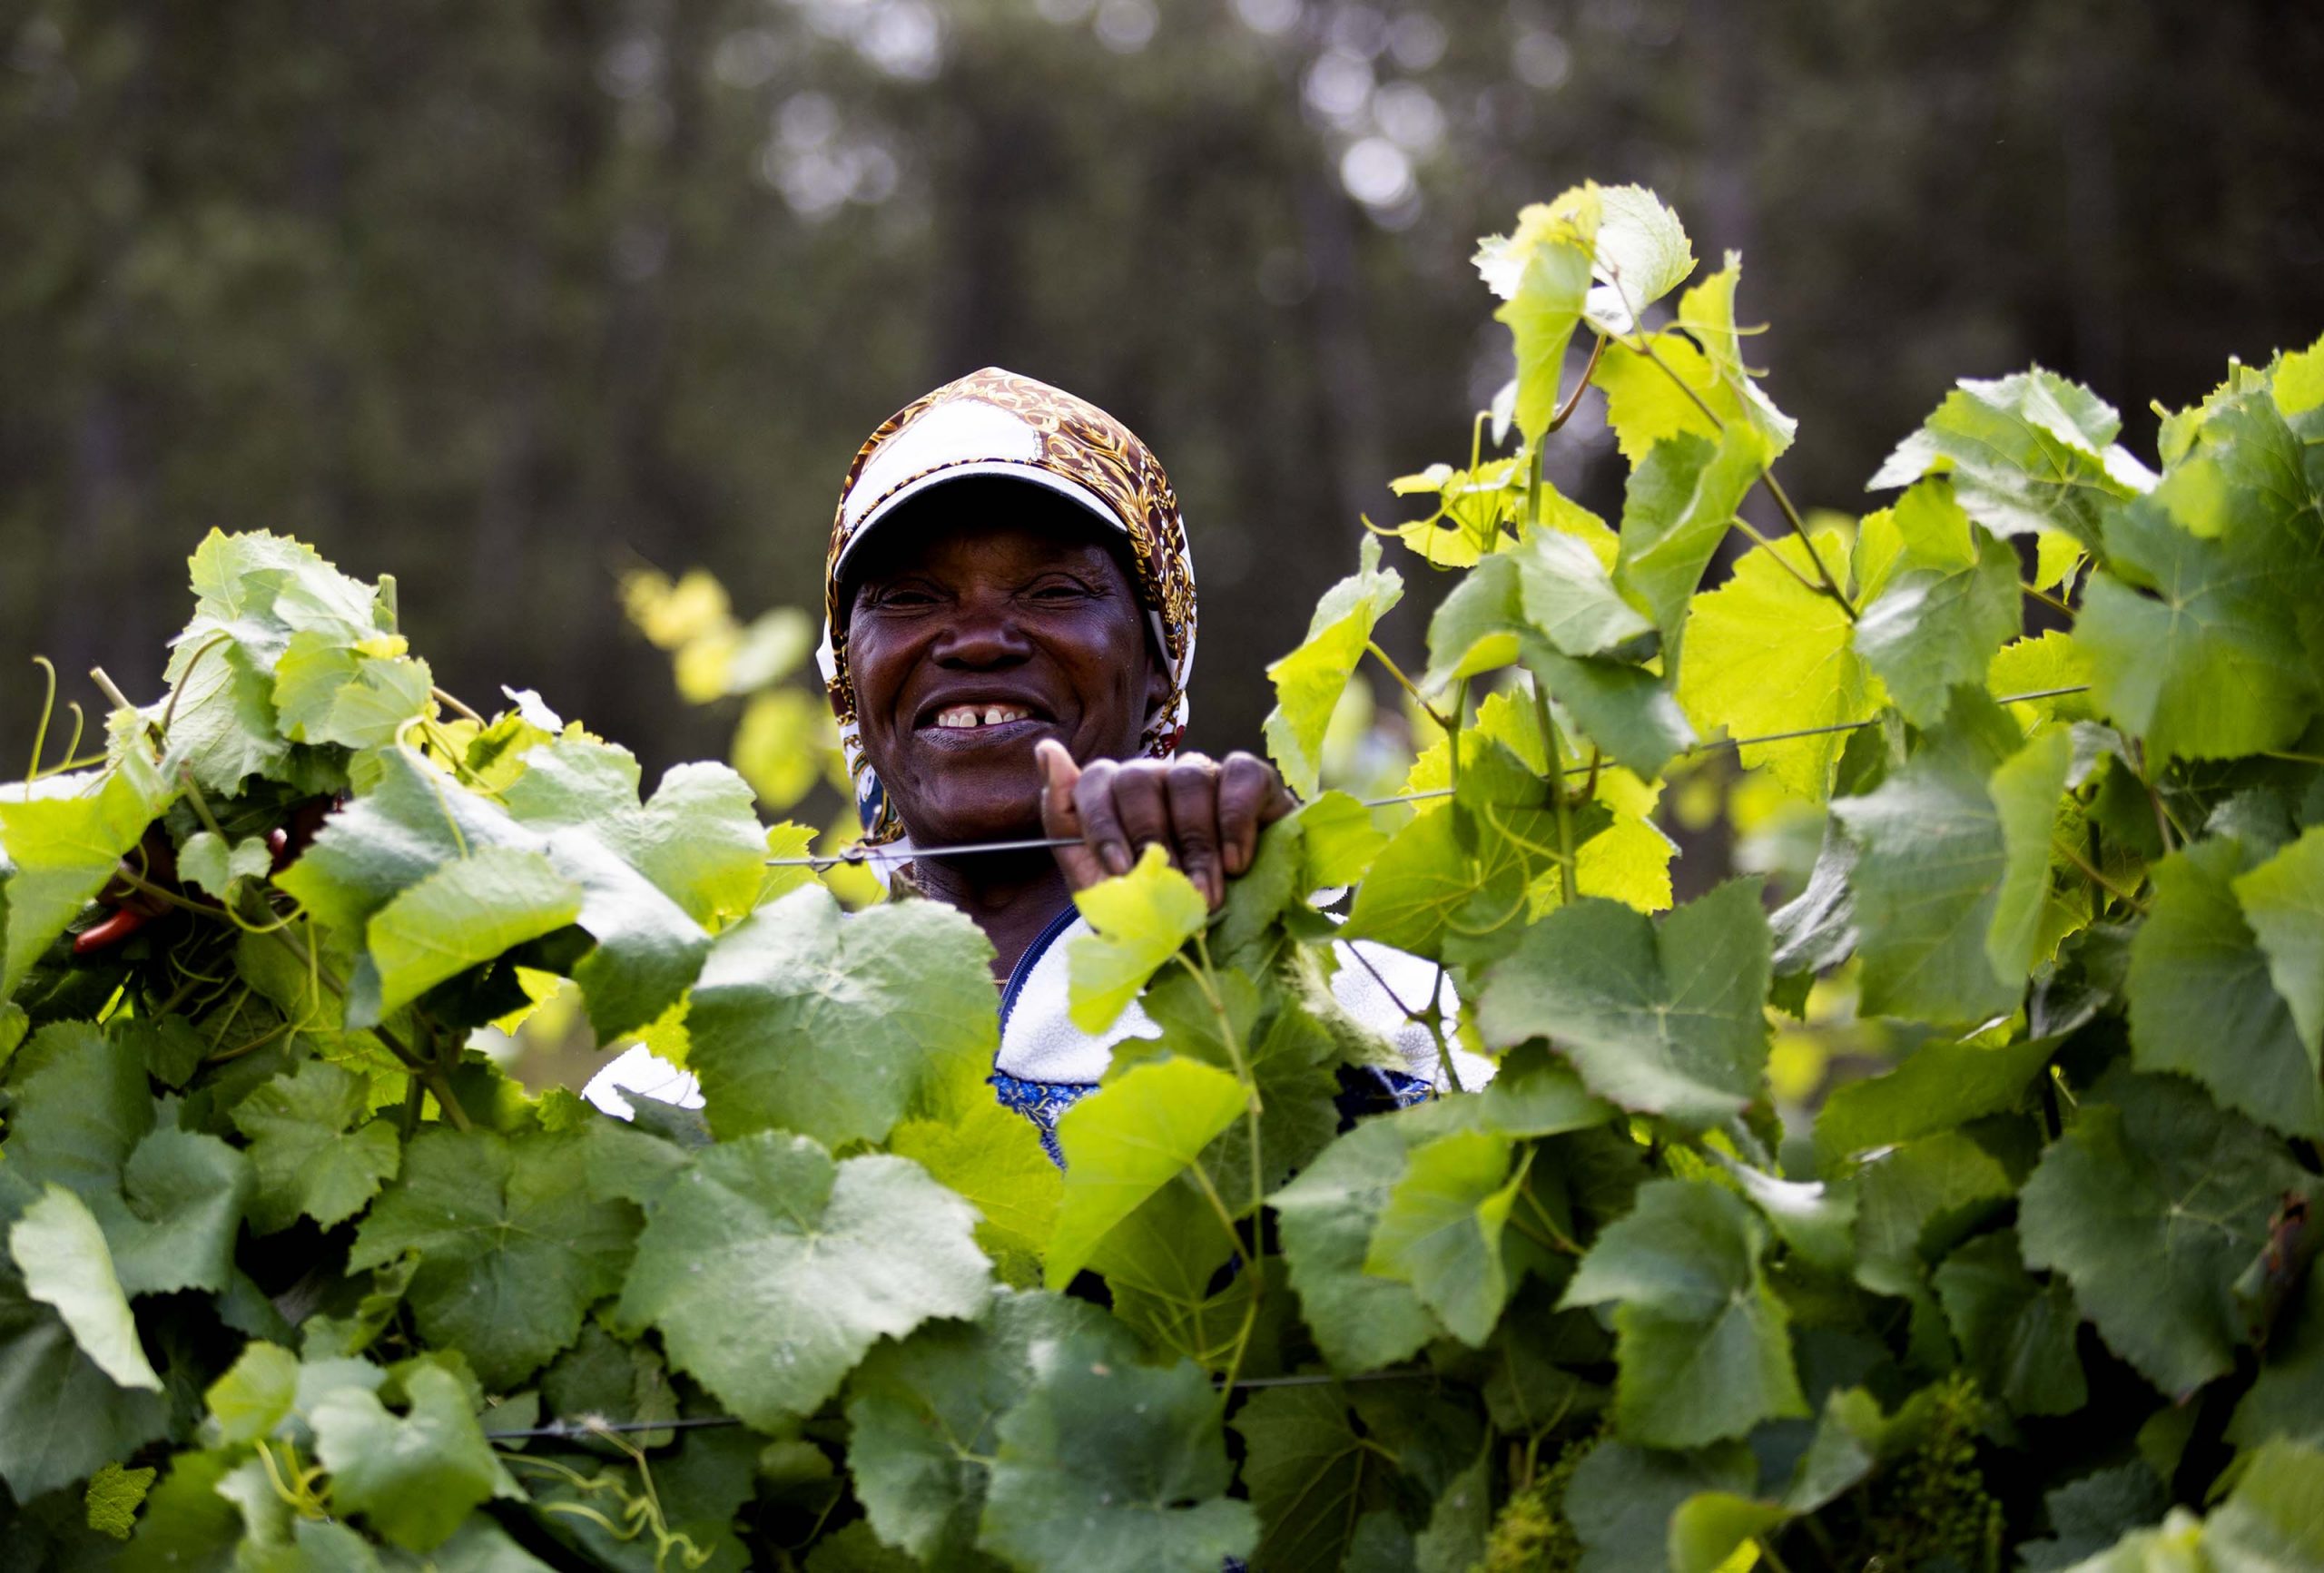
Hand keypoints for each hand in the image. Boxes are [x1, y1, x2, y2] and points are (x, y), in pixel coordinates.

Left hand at [1036, 739, 1297, 908]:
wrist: (1222, 944)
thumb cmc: (1155, 913)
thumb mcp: (1099, 883)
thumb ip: (1065, 822)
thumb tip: (1046, 749)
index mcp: (1116, 799)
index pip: (1095, 780)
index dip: (1102, 823)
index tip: (1121, 870)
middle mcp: (1158, 779)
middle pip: (1139, 777)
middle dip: (1151, 838)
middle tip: (1168, 889)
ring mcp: (1205, 776)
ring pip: (1188, 777)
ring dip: (1196, 845)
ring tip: (1205, 895)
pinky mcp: (1254, 782)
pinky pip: (1239, 773)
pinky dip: (1235, 821)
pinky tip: (1236, 863)